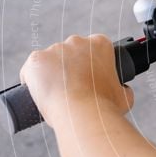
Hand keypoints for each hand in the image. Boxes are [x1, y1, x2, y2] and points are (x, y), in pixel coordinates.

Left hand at [19, 34, 133, 127]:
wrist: (82, 115)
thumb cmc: (104, 107)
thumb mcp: (125, 97)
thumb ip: (124, 90)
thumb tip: (124, 91)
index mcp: (100, 44)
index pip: (93, 48)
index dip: (90, 63)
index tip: (88, 78)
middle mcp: (77, 41)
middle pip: (70, 51)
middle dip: (69, 67)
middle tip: (72, 89)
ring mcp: (54, 49)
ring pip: (50, 60)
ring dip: (51, 74)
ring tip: (56, 96)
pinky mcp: (36, 60)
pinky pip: (31, 69)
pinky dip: (32, 80)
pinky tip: (37, 92)